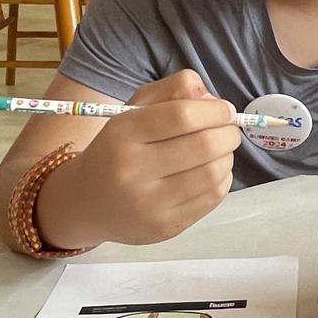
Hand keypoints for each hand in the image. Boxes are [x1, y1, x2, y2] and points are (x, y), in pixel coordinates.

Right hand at [50, 70, 240, 246]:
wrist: (87, 202)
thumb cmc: (118, 148)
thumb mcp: (135, 109)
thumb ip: (172, 91)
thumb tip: (213, 99)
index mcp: (123, 132)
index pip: (182, 115)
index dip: (215, 110)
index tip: (225, 110)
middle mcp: (132, 169)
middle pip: (204, 145)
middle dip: (228, 133)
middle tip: (229, 131)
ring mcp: (149, 203)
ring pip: (213, 173)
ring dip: (227, 157)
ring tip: (221, 151)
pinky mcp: (165, 227)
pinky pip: (212, 198)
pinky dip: (223, 179)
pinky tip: (213, 172)